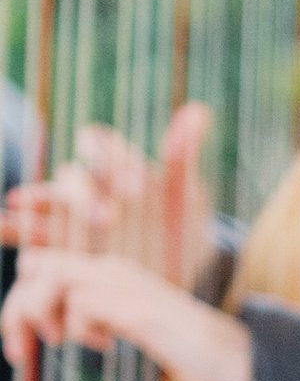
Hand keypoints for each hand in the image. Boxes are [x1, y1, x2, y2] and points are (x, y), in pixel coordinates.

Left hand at [0, 250, 252, 380]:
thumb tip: (56, 323)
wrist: (240, 362)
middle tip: (21, 353)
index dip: (21, 302)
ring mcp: (126, 287)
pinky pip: (82, 305)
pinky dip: (80, 330)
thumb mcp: (131, 327)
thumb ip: (98, 315)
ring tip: (58, 344)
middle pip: (34, 265)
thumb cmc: (190, 352)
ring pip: (50, 277)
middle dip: (17, 309)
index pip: (40, 266)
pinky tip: (106, 346)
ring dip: (38, 315)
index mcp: (110, 273)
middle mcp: (113, 270)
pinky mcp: (138, 311)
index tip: (24, 347)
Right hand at [3, 101, 215, 281]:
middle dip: (84, 193)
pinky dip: (14, 228)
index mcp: (117, 166)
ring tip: (19, 203)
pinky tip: (1, 227)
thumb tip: (199, 111)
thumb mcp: (186, 195)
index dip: (110, 159)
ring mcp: (75, 215)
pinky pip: (35, 234)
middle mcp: (92, 186)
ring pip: (49, 201)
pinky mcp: (65, 245)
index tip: (133, 188)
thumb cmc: (182, 226)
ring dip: (35, 201)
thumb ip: (182, 156)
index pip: (102, 147)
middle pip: (75, 177)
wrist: (178, 269)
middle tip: (105, 219)